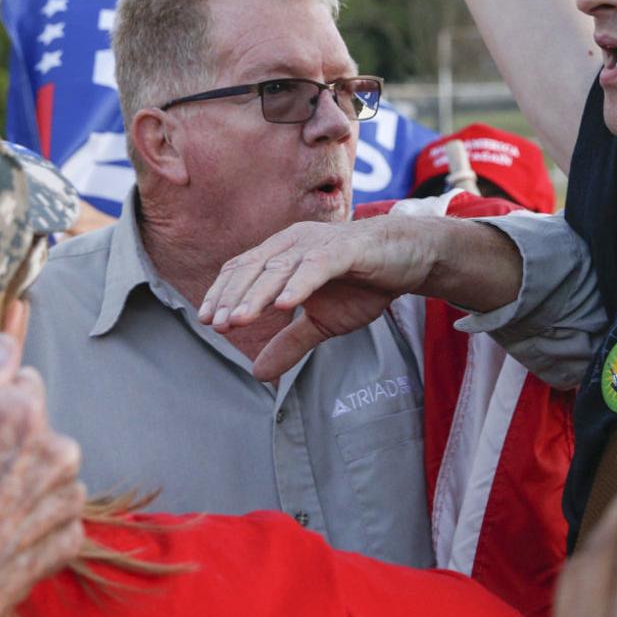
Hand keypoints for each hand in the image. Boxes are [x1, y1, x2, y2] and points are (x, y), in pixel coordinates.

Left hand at [199, 217, 440, 381]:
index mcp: (284, 252)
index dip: (223, 293)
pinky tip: (285, 303)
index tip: (207, 321)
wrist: (409, 259)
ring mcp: (321, 242)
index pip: (243, 269)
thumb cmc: (362, 284)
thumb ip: (289, 342)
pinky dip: (300, 283)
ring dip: (257, 293)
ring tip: (239, 318)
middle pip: (254, 267)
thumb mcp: (322, 322)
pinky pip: (319, 265)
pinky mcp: (348, 249)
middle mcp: (296, 242)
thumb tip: (256, 374)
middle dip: (233, 297)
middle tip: (218, 325)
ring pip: (281, 267)